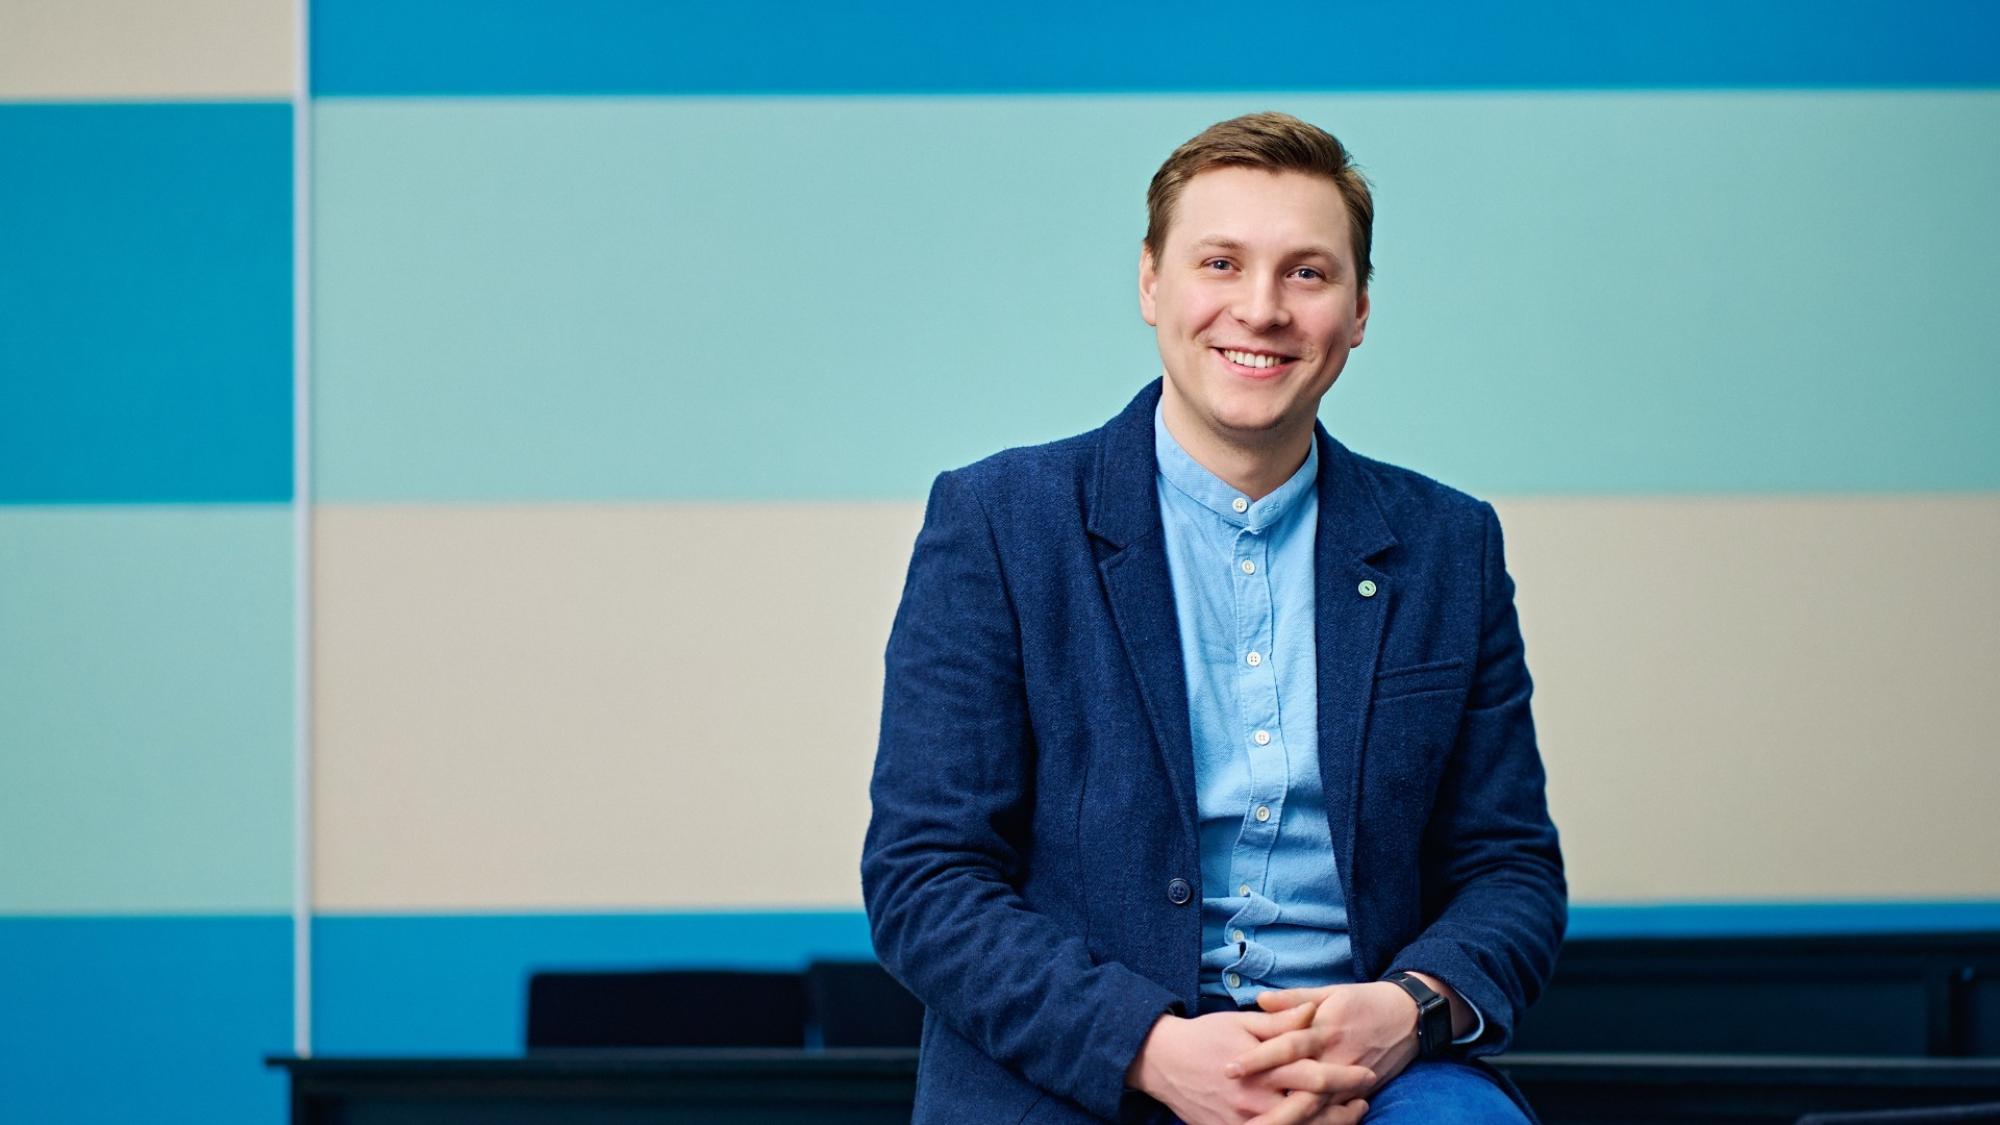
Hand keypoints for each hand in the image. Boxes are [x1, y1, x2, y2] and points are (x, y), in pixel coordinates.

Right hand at [1127, 1004, 1371, 1124]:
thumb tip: (1313, 1012)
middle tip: (1365, 1098)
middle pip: (1311, 1111)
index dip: (1344, 1077)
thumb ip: (1280, 1022)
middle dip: (1344, 1107)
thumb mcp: (1241, 1022)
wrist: (1161, 1062)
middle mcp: (1255, 1101)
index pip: (1313, 1076)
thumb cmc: (1204, 1036)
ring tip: (1351, 1115)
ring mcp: (1244, 1123)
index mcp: (1260, 1068)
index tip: (1366, 1073)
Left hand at [1227, 982, 1420, 1097]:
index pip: (1286, 1046)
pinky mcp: (1359, 1093)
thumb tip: (1259, 998)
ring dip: (1289, 1121)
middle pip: (1301, 1089)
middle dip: (1270, 1105)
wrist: (1410, 1016)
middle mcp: (1336, 1058)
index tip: (1230, 1068)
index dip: (1258, 1058)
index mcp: (1324, 1029)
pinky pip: (1334, 1115)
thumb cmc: (1364, 1001)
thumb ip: (1293, 999)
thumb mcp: (1330, 992)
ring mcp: (1349, 1080)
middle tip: (1240, 1115)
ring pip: (1318, 1109)